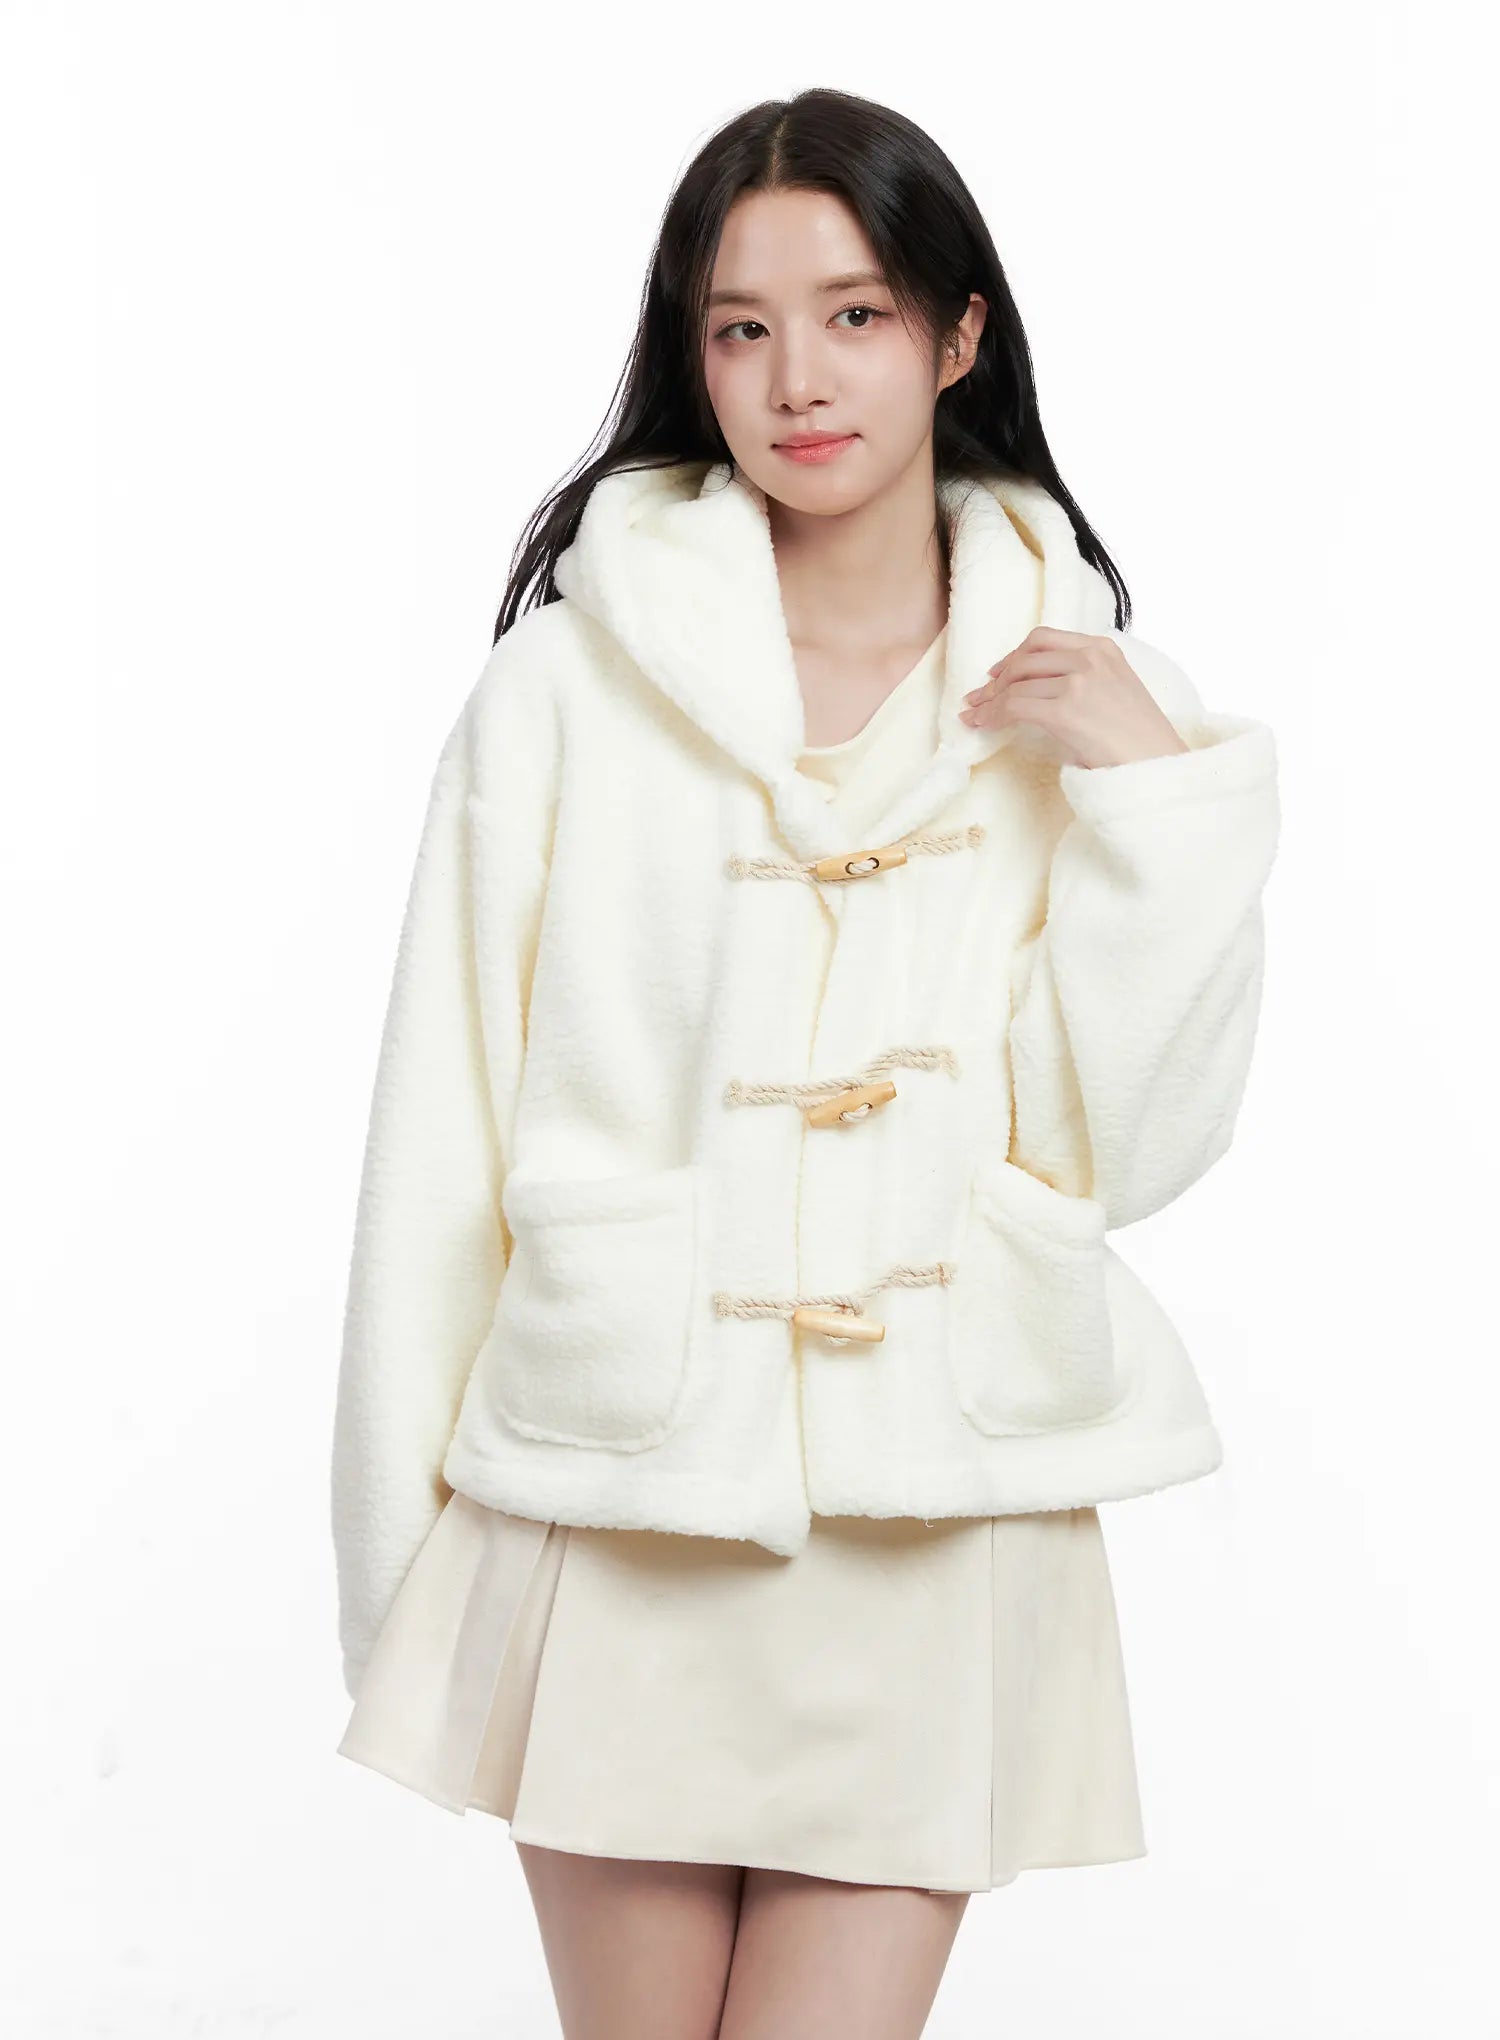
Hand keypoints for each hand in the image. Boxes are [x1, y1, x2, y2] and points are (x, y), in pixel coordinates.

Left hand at [959, 626, 1190, 767]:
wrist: (1159, 765)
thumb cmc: (1140, 740)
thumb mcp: (1117, 691)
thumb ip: (1085, 679)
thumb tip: (1038, 689)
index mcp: (1103, 648)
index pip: (1044, 639)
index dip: (1014, 656)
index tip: (998, 673)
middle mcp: (1090, 658)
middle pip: (1025, 658)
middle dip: (997, 679)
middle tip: (979, 697)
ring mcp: (1078, 682)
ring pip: (1015, 683)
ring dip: (989, 700)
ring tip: (974, 715)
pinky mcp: (1066, 710)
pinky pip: (1014, 707)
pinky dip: (992, 715)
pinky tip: (982, 725)